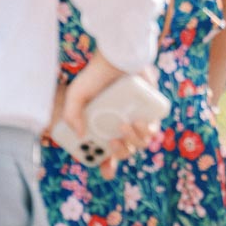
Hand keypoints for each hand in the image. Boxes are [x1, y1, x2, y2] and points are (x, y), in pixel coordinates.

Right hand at [61, 55, 161, 179]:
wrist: (118, 56)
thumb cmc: (96, 75)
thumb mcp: (77, 94)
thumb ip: (71, 114)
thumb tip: (81, 136)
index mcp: (102, 128)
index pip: (106, 154)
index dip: (107, 166)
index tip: (106, 169)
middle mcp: (120, 126)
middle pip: (124, 152)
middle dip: (119, 152)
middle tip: (113, 142)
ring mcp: (136, 120)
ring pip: (140, 144)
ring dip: (133, 141)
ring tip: (125, 126)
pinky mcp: (151, 111)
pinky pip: (153, 130)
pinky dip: (148, 132)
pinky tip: (139, 123)